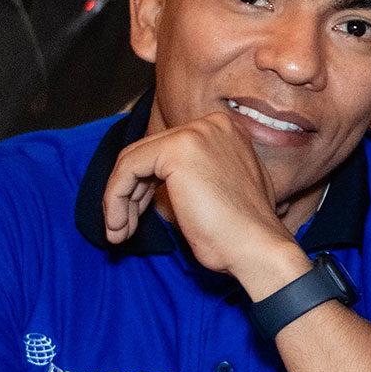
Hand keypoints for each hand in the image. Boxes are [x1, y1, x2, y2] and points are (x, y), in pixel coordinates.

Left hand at [102, 111, 308, 296]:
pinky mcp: (176, 149)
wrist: (255, 247)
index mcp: (226, 131)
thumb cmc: (240, 231)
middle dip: (130, 193)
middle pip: (148, 153)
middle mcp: (212, 124)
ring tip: (120, 232)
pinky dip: (114, 198)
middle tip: (124, 226)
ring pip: (133, 161)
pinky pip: (127, 169)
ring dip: (119, 200)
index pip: (167, 151)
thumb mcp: (219, 189)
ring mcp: (195, 133)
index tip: (138, 215)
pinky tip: (119, 225)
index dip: (146, 186)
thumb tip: (151, 181)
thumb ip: (194, 174)